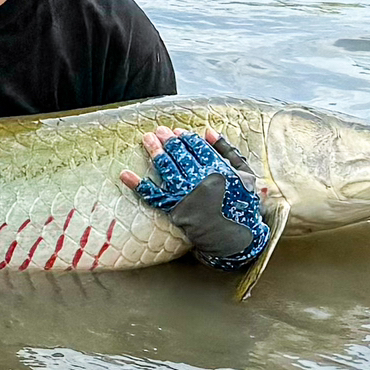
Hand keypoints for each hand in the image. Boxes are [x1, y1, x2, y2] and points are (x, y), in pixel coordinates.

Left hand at [120, 127, 269, 271]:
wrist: (236, 239)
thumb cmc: (243, 204)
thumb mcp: (245, 175)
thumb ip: (228, 151)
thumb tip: (209, 131)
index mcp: (218, 170)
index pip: (197, 147)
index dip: (186, 138)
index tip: (177, 133)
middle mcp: (201, 181)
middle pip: (180, 154)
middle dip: (168, 141)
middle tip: (159, 131)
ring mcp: (186, 196)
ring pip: (166, 169)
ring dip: (154, 152)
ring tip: (147, 139)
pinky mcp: (175, 210)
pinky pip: (153, 196)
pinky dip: (138, 185)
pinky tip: (125, 174)